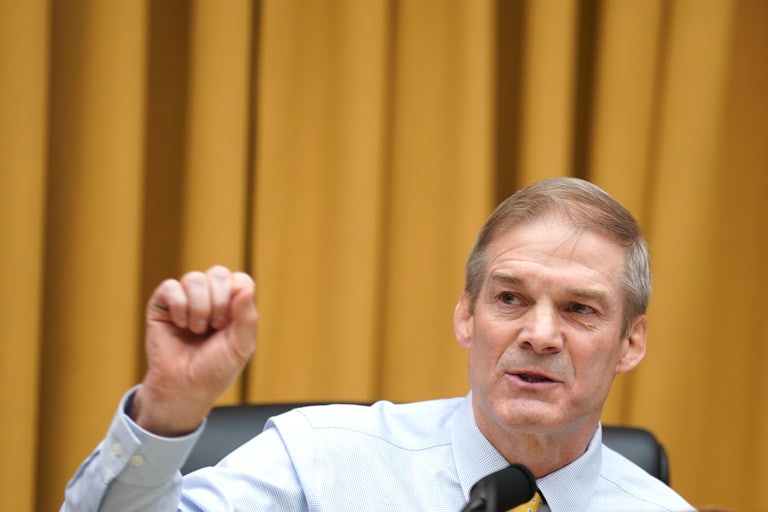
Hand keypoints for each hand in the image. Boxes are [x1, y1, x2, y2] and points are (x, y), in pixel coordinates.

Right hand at [130, 265, 257, 435]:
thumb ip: (247, 316)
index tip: (230, 323)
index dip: (236, 297)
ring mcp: (185, 298)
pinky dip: (179, 307)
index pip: (240, 279)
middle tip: (215, 327)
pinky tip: (180, 325)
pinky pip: (170, 287)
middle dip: (219, 302)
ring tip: (196, 330)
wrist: (184, 387)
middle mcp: (210, 297)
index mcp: (232, 304)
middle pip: (218, 273)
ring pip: (194, 278)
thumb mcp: (241, 346)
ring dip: (199, 308)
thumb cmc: (215, 368)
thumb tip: (247, 287)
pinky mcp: (162, 304)